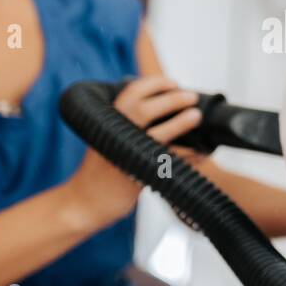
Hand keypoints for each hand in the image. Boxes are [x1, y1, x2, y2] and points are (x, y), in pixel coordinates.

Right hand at [62, 76, 202, 233]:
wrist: (84, 202)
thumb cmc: (102, 169)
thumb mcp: (108, 138)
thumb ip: (127, 123)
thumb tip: (163, 107)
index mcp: (108, 120)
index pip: (132, 92)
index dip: (156, 84)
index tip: (174, 83)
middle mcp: (115, 135)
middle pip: (146, 109)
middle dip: (173, 98)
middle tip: (191, 96)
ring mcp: (125, 156)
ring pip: (158, 134)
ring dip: (181, 123)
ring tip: (196, 116)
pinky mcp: (135, 176)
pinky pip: (167, 162)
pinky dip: (187, 156)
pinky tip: (201, 153)